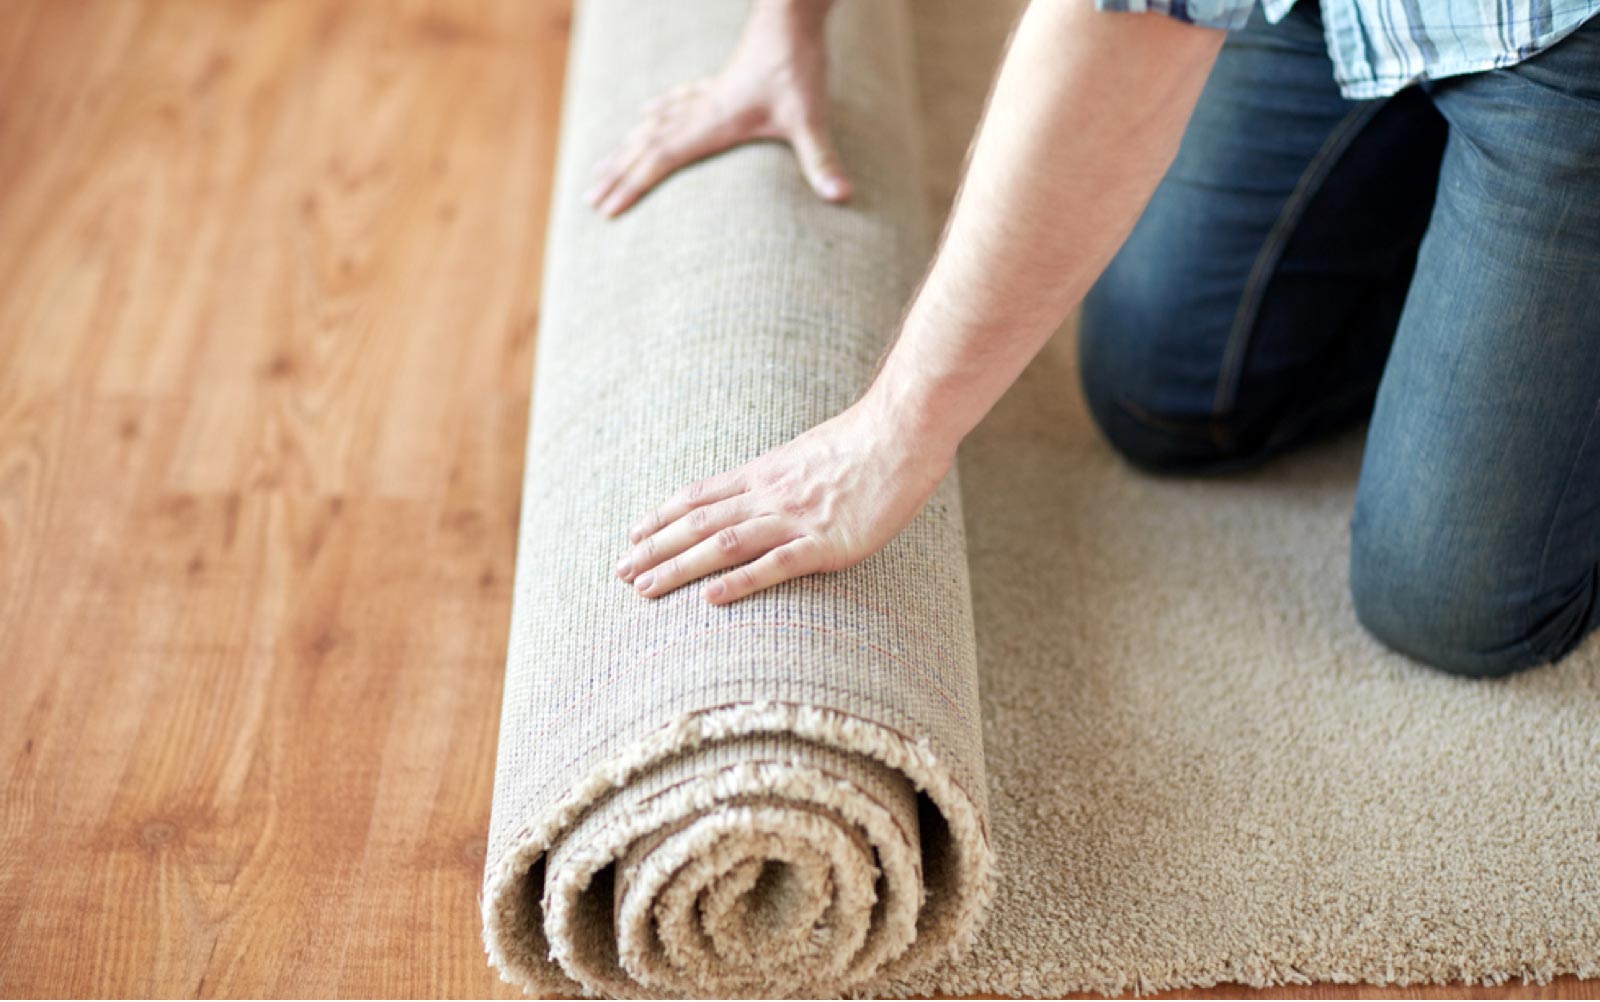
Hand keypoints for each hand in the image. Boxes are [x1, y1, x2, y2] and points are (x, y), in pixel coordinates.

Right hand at [584, 0, 850, 216]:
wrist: (790, 16)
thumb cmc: (798, 65)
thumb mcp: (812, 117)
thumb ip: (821, 158)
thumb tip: (841, 196)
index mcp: (712, 123)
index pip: (661, 159)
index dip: (632, 185)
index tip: (605, 209)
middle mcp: (701, 110)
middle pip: (646, 145)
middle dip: (617, 173)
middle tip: (588, 198)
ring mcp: (707, 95)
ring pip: (654, 124)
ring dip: (627, 146)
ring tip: (602, 165)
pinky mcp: (720, 83)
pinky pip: (676, 103)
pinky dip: (658, 113)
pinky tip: (648, 112)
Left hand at [614, 397, 950, 603]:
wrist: (903, 432)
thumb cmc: (865, 442)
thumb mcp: (808, 452)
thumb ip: (781, 475)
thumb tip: (761, 489)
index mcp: (765, 473)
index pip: (700, 496)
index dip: (661, 516)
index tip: (632, 533)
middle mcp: (770, 495)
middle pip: (698, 524)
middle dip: (654, 548)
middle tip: (620, 571)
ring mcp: (796, 518)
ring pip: (722, 544)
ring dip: (679, 568)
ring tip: (644, 590)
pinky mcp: (827, 543)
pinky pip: (775, 565)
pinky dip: (740, 582)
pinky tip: (711, 599)